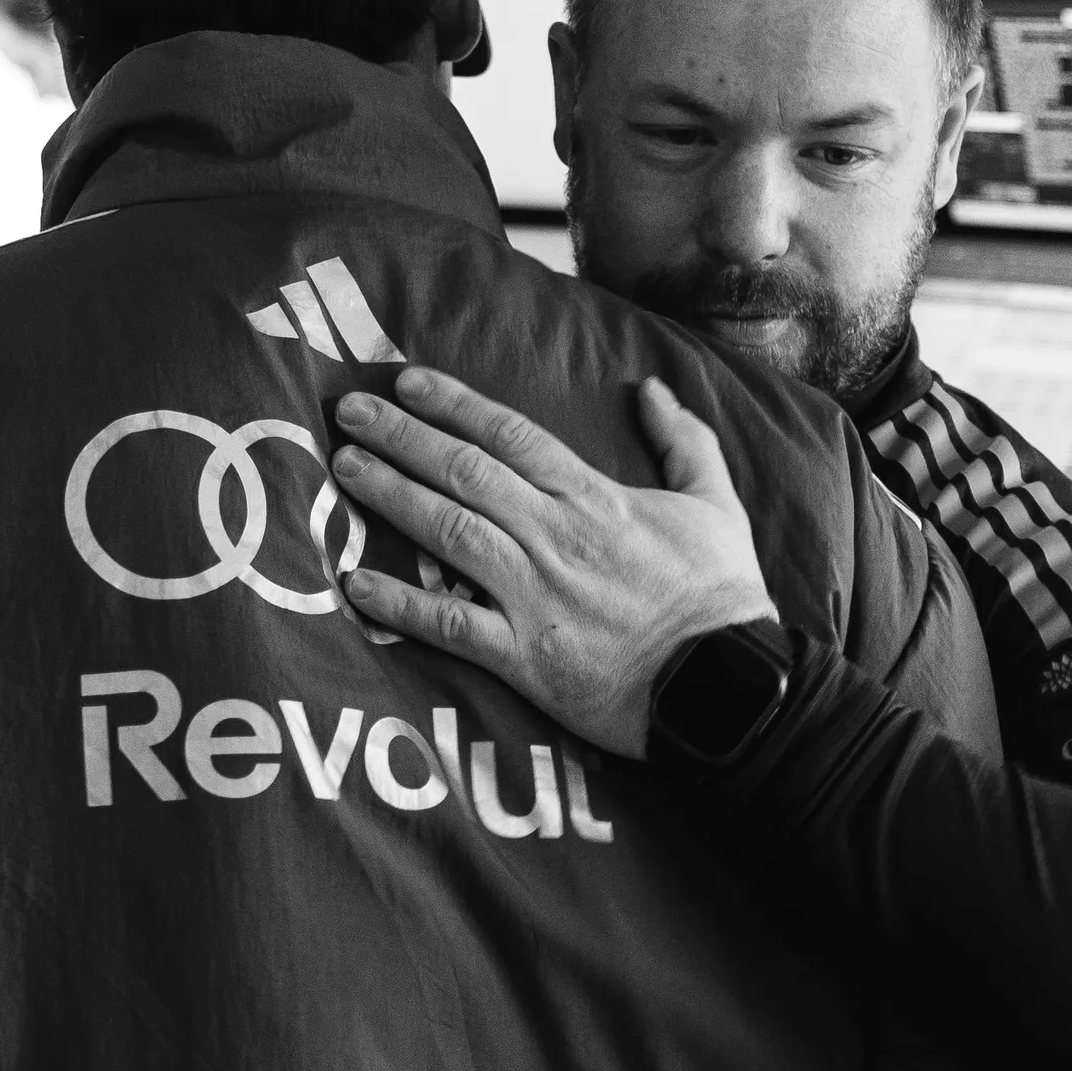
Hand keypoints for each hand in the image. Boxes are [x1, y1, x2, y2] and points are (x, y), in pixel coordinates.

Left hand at [332, 366, 777, 759]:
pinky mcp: (526, 656)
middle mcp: (555, 537)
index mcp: (595, 498)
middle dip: (401, 436)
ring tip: (344, 470)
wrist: (727, 687)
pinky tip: (356, 585)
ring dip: (392, 496)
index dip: (455, 405)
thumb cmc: (723, 599)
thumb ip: (684, 442)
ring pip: (450, 531)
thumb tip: (653, 390)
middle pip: (465, 472)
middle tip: (347, 411)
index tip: (407, 383)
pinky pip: (452, 624)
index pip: (510, 436)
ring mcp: (536, 596)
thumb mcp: (717, 504)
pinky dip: (402, 603)